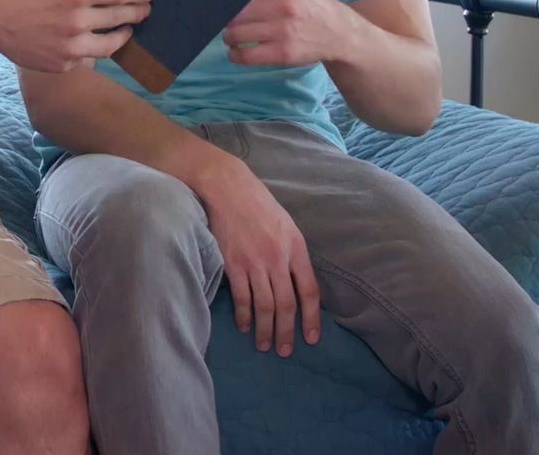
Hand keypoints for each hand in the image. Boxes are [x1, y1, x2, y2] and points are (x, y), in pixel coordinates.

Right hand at [0, 0, 152, 72]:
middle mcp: (78, 22)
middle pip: (121, 18)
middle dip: (137, 13)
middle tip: (145, 10)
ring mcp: (70, 46)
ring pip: (110, 45)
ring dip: (123, 36)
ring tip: (127, 30)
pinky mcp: (61, 64)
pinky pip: (88, 59)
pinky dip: (93, 50)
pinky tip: (95, 42)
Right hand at [196, 157, 320, 355]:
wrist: (228, 187)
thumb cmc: (259, 204)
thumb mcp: (287, 225)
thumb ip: (293, 254)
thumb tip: (297, 284)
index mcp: (296, 248)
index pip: (309, 291)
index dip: (311, 318)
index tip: (311, 338)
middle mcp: (278, 258)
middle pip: (286, 305)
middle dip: (286, 332)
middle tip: (285, 352)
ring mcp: (254, 262)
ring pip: (264, 306)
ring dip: (265, 330)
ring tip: (264, 345)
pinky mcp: (233, 263)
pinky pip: (242, 297)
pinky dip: (243, 315)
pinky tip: (244, 325)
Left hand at [223, 0, 346, 67]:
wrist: (338, 33)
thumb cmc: (306, 5)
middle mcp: (284, 3)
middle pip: (234, 11)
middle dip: (225, 18)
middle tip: (227, 21)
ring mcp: (284, 30)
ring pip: (235, 34)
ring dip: (228, 37)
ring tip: (232, 36)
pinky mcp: (283, 53)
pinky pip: (244, 55)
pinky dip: (234, 54)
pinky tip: (237, 51)